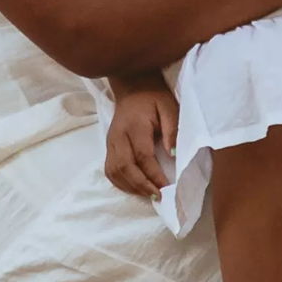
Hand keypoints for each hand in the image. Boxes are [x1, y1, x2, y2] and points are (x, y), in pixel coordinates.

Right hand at [105, 82, 177, 197]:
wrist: (133, 86)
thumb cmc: (154, 97)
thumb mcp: (170, 107)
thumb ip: (172, 130)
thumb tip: (173, 154)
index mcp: (135, 126)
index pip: (142, 156)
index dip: (154, 174)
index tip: (166, 186)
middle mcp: (119, 136)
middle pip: (125, 167)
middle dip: (142, 185)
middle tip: (158, 196)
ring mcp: (111, 142)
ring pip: (115, 171)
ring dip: (131, 186)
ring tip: (148, 194)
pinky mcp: (108, 146)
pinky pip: (110, 169)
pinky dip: (121, 182)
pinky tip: (134, 187)